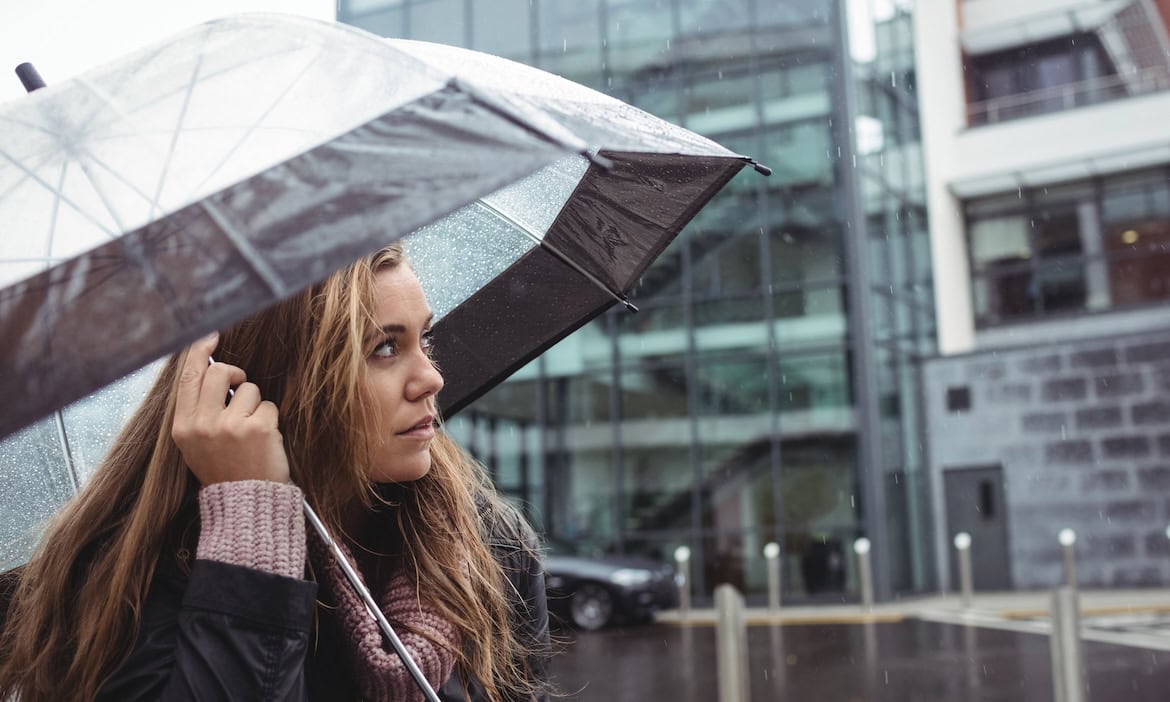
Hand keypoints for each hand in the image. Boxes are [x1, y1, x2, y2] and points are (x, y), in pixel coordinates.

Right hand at [171, 333, 290, 484]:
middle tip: (241, 388)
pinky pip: (268, 405)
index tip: (210, 335)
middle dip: (236, 375)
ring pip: (250, 389)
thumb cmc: (224, 470)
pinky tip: (264, 440)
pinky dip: (270, 419)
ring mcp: (230, 426)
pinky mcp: (258, 428)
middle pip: (220, 373)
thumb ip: (198, 410)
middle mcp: (203, 424)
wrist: (245, 503)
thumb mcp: (196, 443)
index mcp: (183, 427)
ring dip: (256, 405)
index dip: (199, 352)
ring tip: (251, 432)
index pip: (188, 378)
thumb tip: (208, 368)